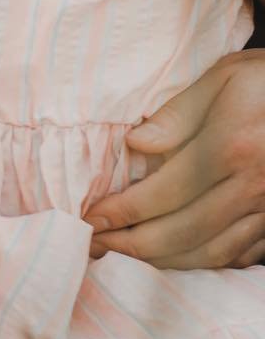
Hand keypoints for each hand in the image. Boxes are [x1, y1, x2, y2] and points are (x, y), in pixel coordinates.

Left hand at [84, 51, 264, 267]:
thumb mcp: (227, 76)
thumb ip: (178, 114)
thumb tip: (136, 145)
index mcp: (232, 147)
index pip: (161, 194)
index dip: (120, 212)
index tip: (90, 219)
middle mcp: (253, 185)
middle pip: (180, 232)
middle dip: (131, 246)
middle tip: (96, 245)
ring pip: (208, 252)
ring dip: (161, 261)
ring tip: (124, 257)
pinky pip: (238, 254)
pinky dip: (201, 262)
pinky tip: (173, 258)